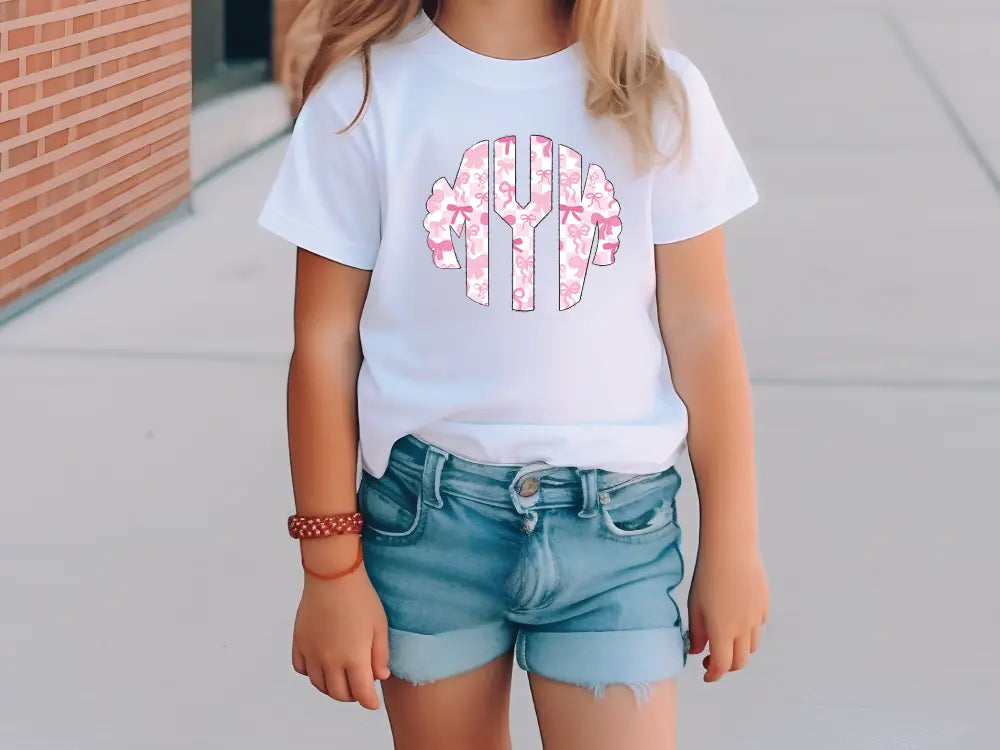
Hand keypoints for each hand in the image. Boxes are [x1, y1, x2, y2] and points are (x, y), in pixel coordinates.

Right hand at [292, 539, 389, 708]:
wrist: (333, 575)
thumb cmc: (361, 597)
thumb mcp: (380, 625)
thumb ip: (380, 655)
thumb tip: (379, 677)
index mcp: (354, 657)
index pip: (361, 694)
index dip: (369, 702)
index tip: (373, 703)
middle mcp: (330, 660)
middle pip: (338, 693)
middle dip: (352, 695)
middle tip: (359, 688)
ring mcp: (311, 652)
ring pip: (319, 685)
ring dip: (331, 687)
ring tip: (342, 678)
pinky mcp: (299, 642)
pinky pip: (301, 669)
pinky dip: (311, 673)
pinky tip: (321, 664)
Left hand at [687, 542, 767, 681]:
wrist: (730, 548)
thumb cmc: (707, 575)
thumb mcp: (694, 605)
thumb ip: (696, 633)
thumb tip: (697, 651)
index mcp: (723, 630)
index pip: (721, 666)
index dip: (713, 675)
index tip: (705, 674)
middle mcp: (743, 628)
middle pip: (740, 662)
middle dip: (726, 666)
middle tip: (711, 659)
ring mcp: (757, 617)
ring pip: (752, 647)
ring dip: (739, 651)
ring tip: (724, 640)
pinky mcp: (764, 605)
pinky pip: (758, 628)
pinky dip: (748, 633)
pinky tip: (736, 620)